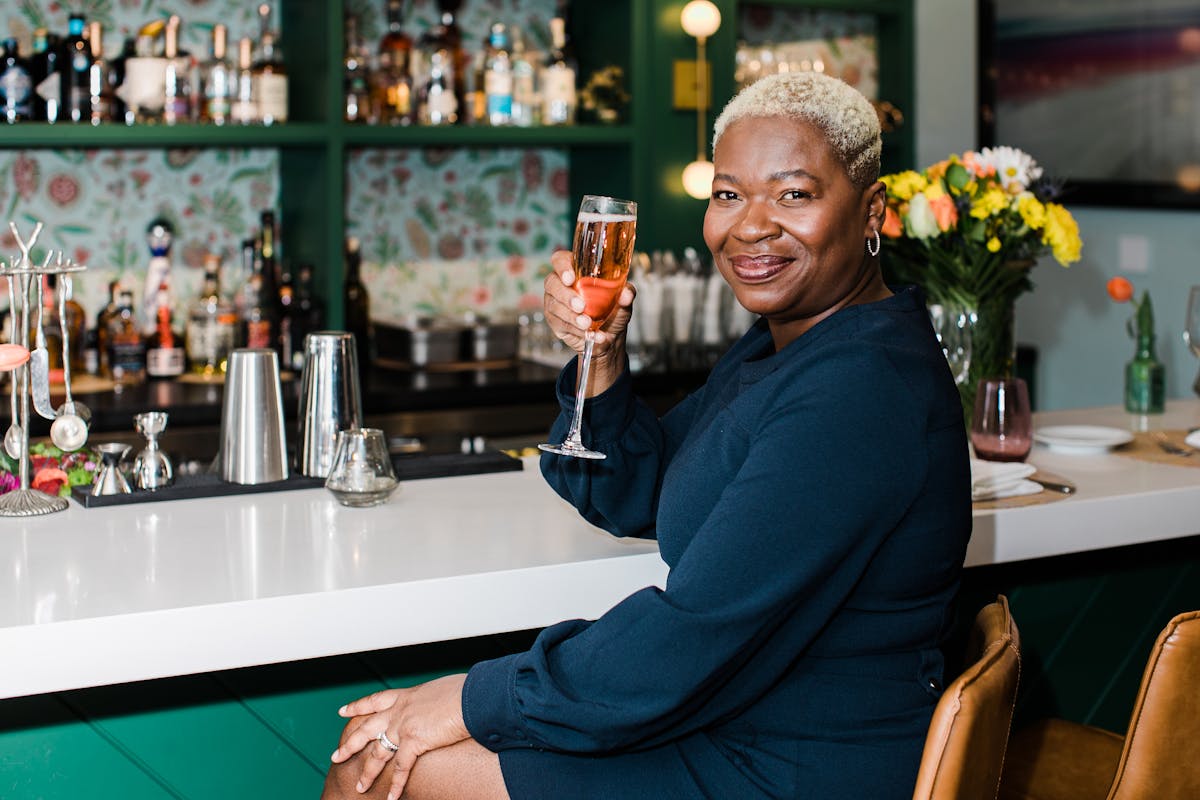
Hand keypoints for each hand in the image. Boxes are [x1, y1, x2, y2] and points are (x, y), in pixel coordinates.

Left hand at [330, 674, 468, 799]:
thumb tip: (443, 705)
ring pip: (377, 753)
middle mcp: (400, 710)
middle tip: (336, 755)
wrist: (473, 696)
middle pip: (366, 729)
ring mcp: (404, 725)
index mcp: (407, 696)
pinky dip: (396, 785)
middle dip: (350, 744)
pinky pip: (401, 768)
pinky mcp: (414, 741)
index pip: (375, 701)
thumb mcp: (444, 690)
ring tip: (360, 787)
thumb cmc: (467, 690)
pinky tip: (391, 798)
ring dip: (368, 772)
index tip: (343, 711)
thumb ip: (435, 700)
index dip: (357, 707)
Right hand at [543, 249, 635, 394]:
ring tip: (588, 325)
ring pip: (554, 305)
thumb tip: (627, 294)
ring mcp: (554, 302)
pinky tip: (588, 333)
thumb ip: (626, 294)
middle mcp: (561, 284)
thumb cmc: (614, 311)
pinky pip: (559, 323)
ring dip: (571, 316)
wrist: (610, 337)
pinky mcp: (554, 320)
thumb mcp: (624, 301)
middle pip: (552, 283)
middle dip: (566, 296)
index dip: (562, 266)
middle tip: (581, 307)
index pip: (560, 260)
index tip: (571, 278)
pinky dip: (575, 329)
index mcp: (576, 270)